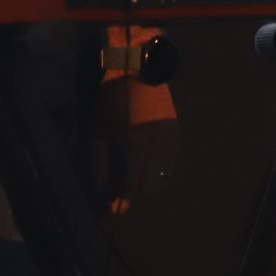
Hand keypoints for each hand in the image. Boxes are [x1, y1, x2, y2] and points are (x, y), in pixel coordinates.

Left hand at [101, 77, 179, 214]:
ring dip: (147, 184)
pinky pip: (169, 163)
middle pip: (151, 187)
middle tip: (118, 193)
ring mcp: (171, 140)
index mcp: (137, 145)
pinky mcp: (176, 133)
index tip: (114, 207)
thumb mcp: (100, 130)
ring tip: (129, 178)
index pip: (134, 187)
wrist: (138, 69)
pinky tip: (142, 166)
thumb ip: (100, 162)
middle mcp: (159, 146)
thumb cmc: (113, 98)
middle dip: (135, 195)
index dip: (124, 202)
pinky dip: (157, 171)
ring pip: (163, 177)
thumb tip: (101, 188)